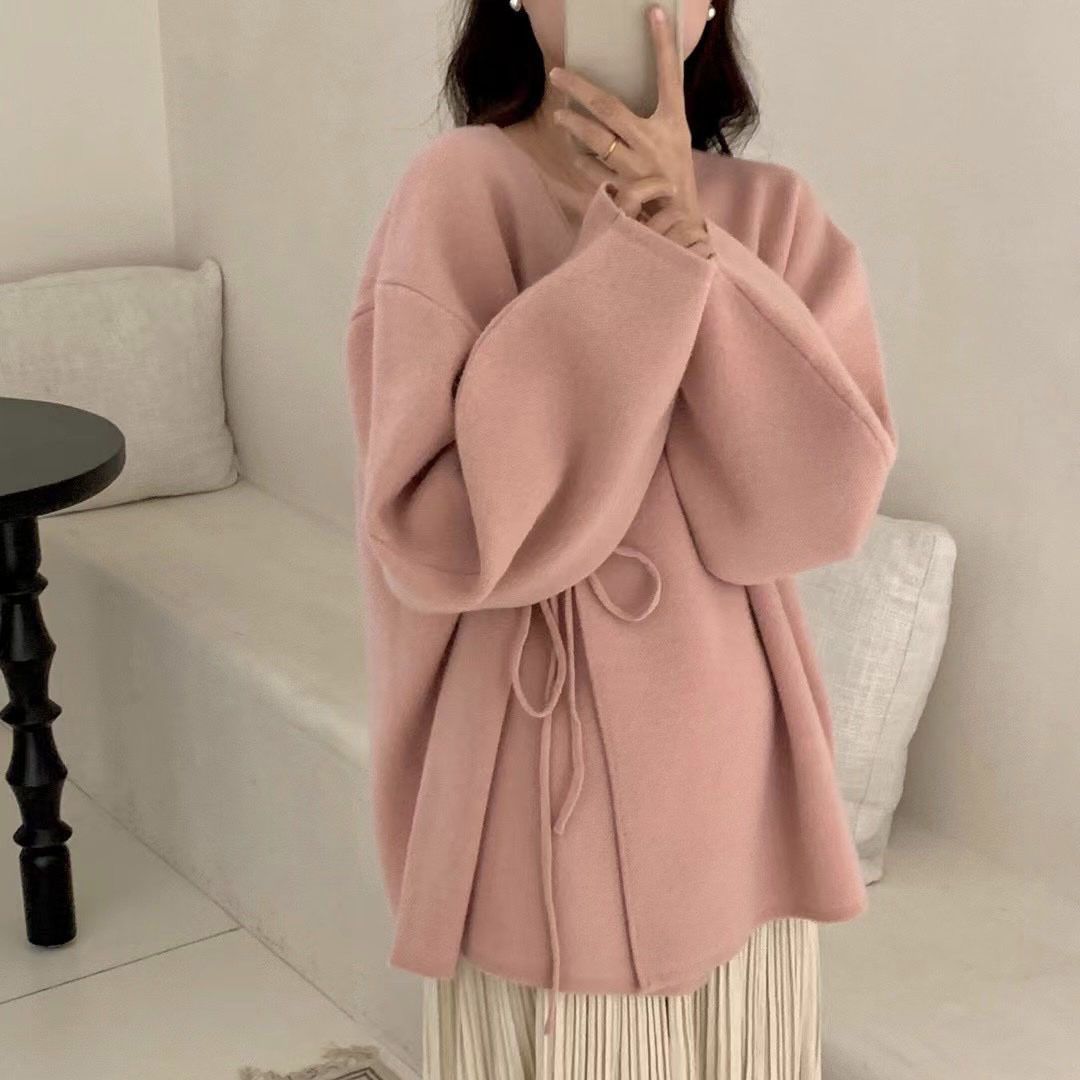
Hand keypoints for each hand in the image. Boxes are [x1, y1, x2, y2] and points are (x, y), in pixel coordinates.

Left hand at [548, 4, 710, 255]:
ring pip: (596, 139)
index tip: (652, 12)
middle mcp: (653, 142)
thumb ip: (660, 108)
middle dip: (580, 88)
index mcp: (673, 123)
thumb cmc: (676, 172)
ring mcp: (636, 167)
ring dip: (573, 124)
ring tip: (558, 115)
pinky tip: (572, 149)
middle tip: (556, 74)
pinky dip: (580, 159)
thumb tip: (645, 78)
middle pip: (610, 107)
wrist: (681, 220)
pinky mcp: (623, 189)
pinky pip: (593, 169)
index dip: (662, 44)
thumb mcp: (678, 135)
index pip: (669, 75)